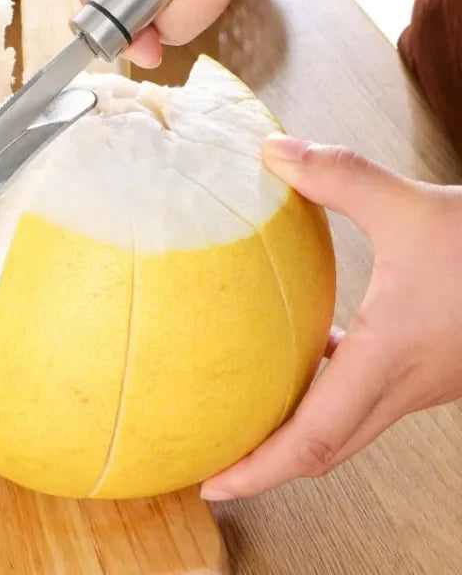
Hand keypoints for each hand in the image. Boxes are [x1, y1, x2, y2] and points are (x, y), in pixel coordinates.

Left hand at [200, 133, 461, 500]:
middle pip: (323, 450)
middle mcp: (403, 385)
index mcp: (388, 360)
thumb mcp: (411, 207)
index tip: (211, 486)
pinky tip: (315, 349)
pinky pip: (366, 395)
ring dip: (296, 431)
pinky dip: (328, 391)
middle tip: (214, 463)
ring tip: (251, 412)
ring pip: (346, 427)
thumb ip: (339, 177)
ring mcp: (419, 382)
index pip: (311, 439)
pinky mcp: (428, 366)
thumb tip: (273, 154)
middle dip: (265, 465)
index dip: (257, 470)